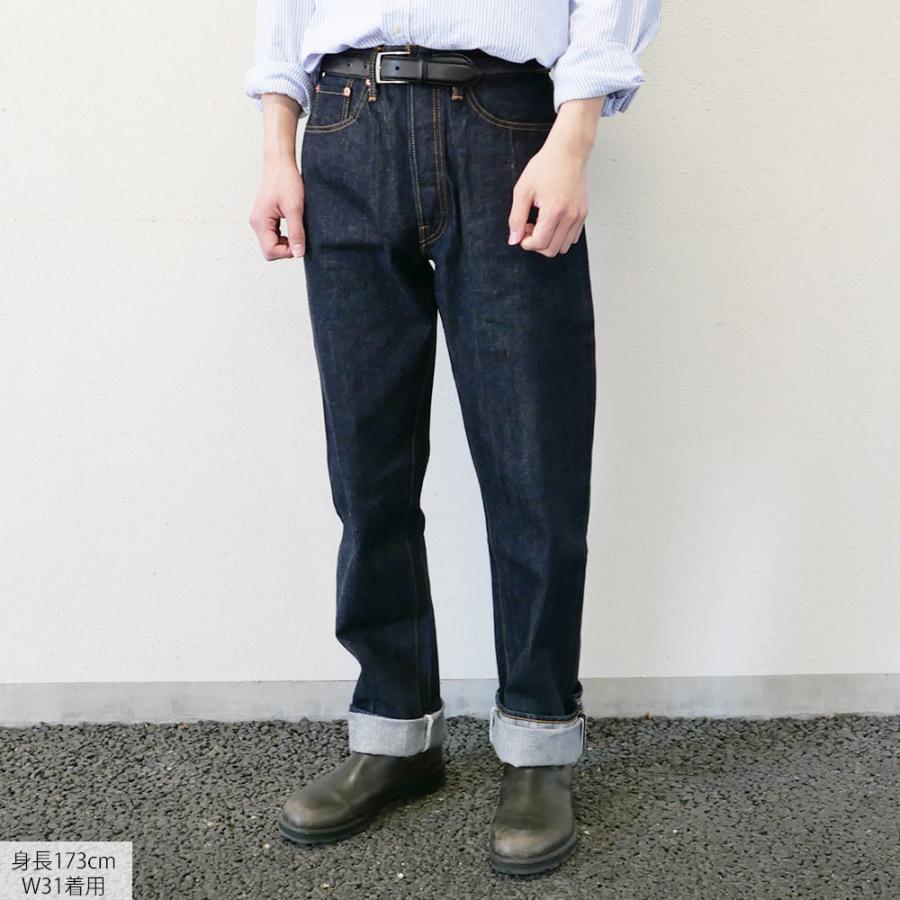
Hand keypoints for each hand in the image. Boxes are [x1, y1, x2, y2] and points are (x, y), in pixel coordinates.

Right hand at [249, 156, 305, 259]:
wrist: (280, 163)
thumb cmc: (286, 180)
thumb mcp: (294, 208)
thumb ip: (296, 233)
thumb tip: (298, 254)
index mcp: (260, 222)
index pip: (270, 252)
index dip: (287, 252)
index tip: (300, 241)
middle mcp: (256, 224)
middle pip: (269, 250)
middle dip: (286, 248)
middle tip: (299, 235)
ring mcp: (260, 221)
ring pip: (272, 244)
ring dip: (286, 242)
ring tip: (297, 228)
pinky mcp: (265, 218)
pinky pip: (273, 236)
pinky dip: (284, 236)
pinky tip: (293, 225)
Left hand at [507, 97, 603, 257]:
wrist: (568, 152)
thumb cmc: (545, 167)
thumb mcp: (523, 191)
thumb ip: (516, 218)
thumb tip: (514, 239)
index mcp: (554, 211)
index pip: (539, 243)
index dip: (526, 243)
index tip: (522, 232)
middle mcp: (570, 216)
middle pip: (551, 250)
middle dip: (536, 244)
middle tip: (530, 227)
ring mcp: (579, 216)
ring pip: (563, 247)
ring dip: (549, 242)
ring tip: (541, 224)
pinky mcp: (583, 214)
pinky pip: (572, 238)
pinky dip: (560, 237)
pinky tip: (552, 222)